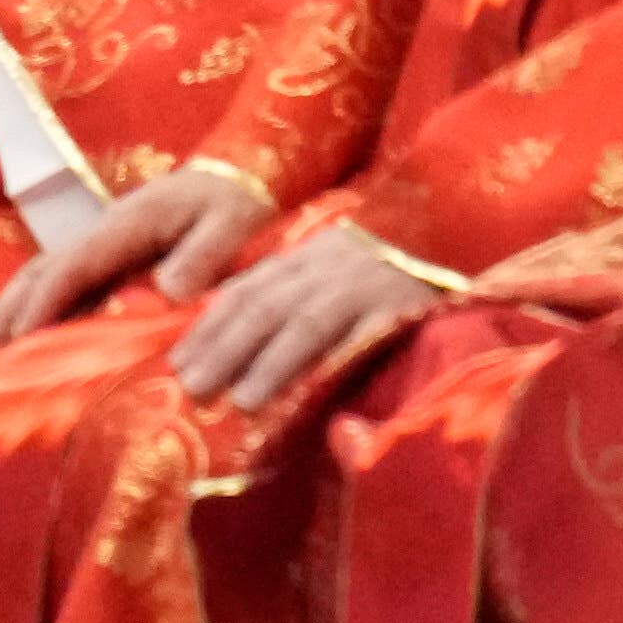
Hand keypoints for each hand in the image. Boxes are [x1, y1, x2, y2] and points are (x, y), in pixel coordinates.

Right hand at [0, 157, 274, 352]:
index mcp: (125, 226)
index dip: (43, 306)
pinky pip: (62, 286)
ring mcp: (101, 244)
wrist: (236, 171)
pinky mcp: (108, 256)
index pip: (71, 269)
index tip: (18, 342)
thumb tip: (166, 295)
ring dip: (7, 314)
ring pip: (41, 279)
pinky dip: (33, 312)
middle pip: (38, 274)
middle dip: (3, 315)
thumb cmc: (234, 202)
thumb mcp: (229, 226)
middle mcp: (101, 234)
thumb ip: (201, 258)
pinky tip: (22, 341)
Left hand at [172, 228, 445, 419]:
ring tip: (237, 400)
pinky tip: (314, 387)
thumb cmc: (380, 262)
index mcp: (298, 262)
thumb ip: (289, 298)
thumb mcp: (326, 270)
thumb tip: (239, 348)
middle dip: (222, 348)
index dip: (207, 328)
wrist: (446, 222)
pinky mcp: (396, 303)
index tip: (176, 364)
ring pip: (302, 322)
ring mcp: (357, 285)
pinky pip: (358, 332)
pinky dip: (330, 358)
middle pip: (260, 307)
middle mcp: (319, 270)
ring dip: (267, 362)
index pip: (242, 293)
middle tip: (190, 388)